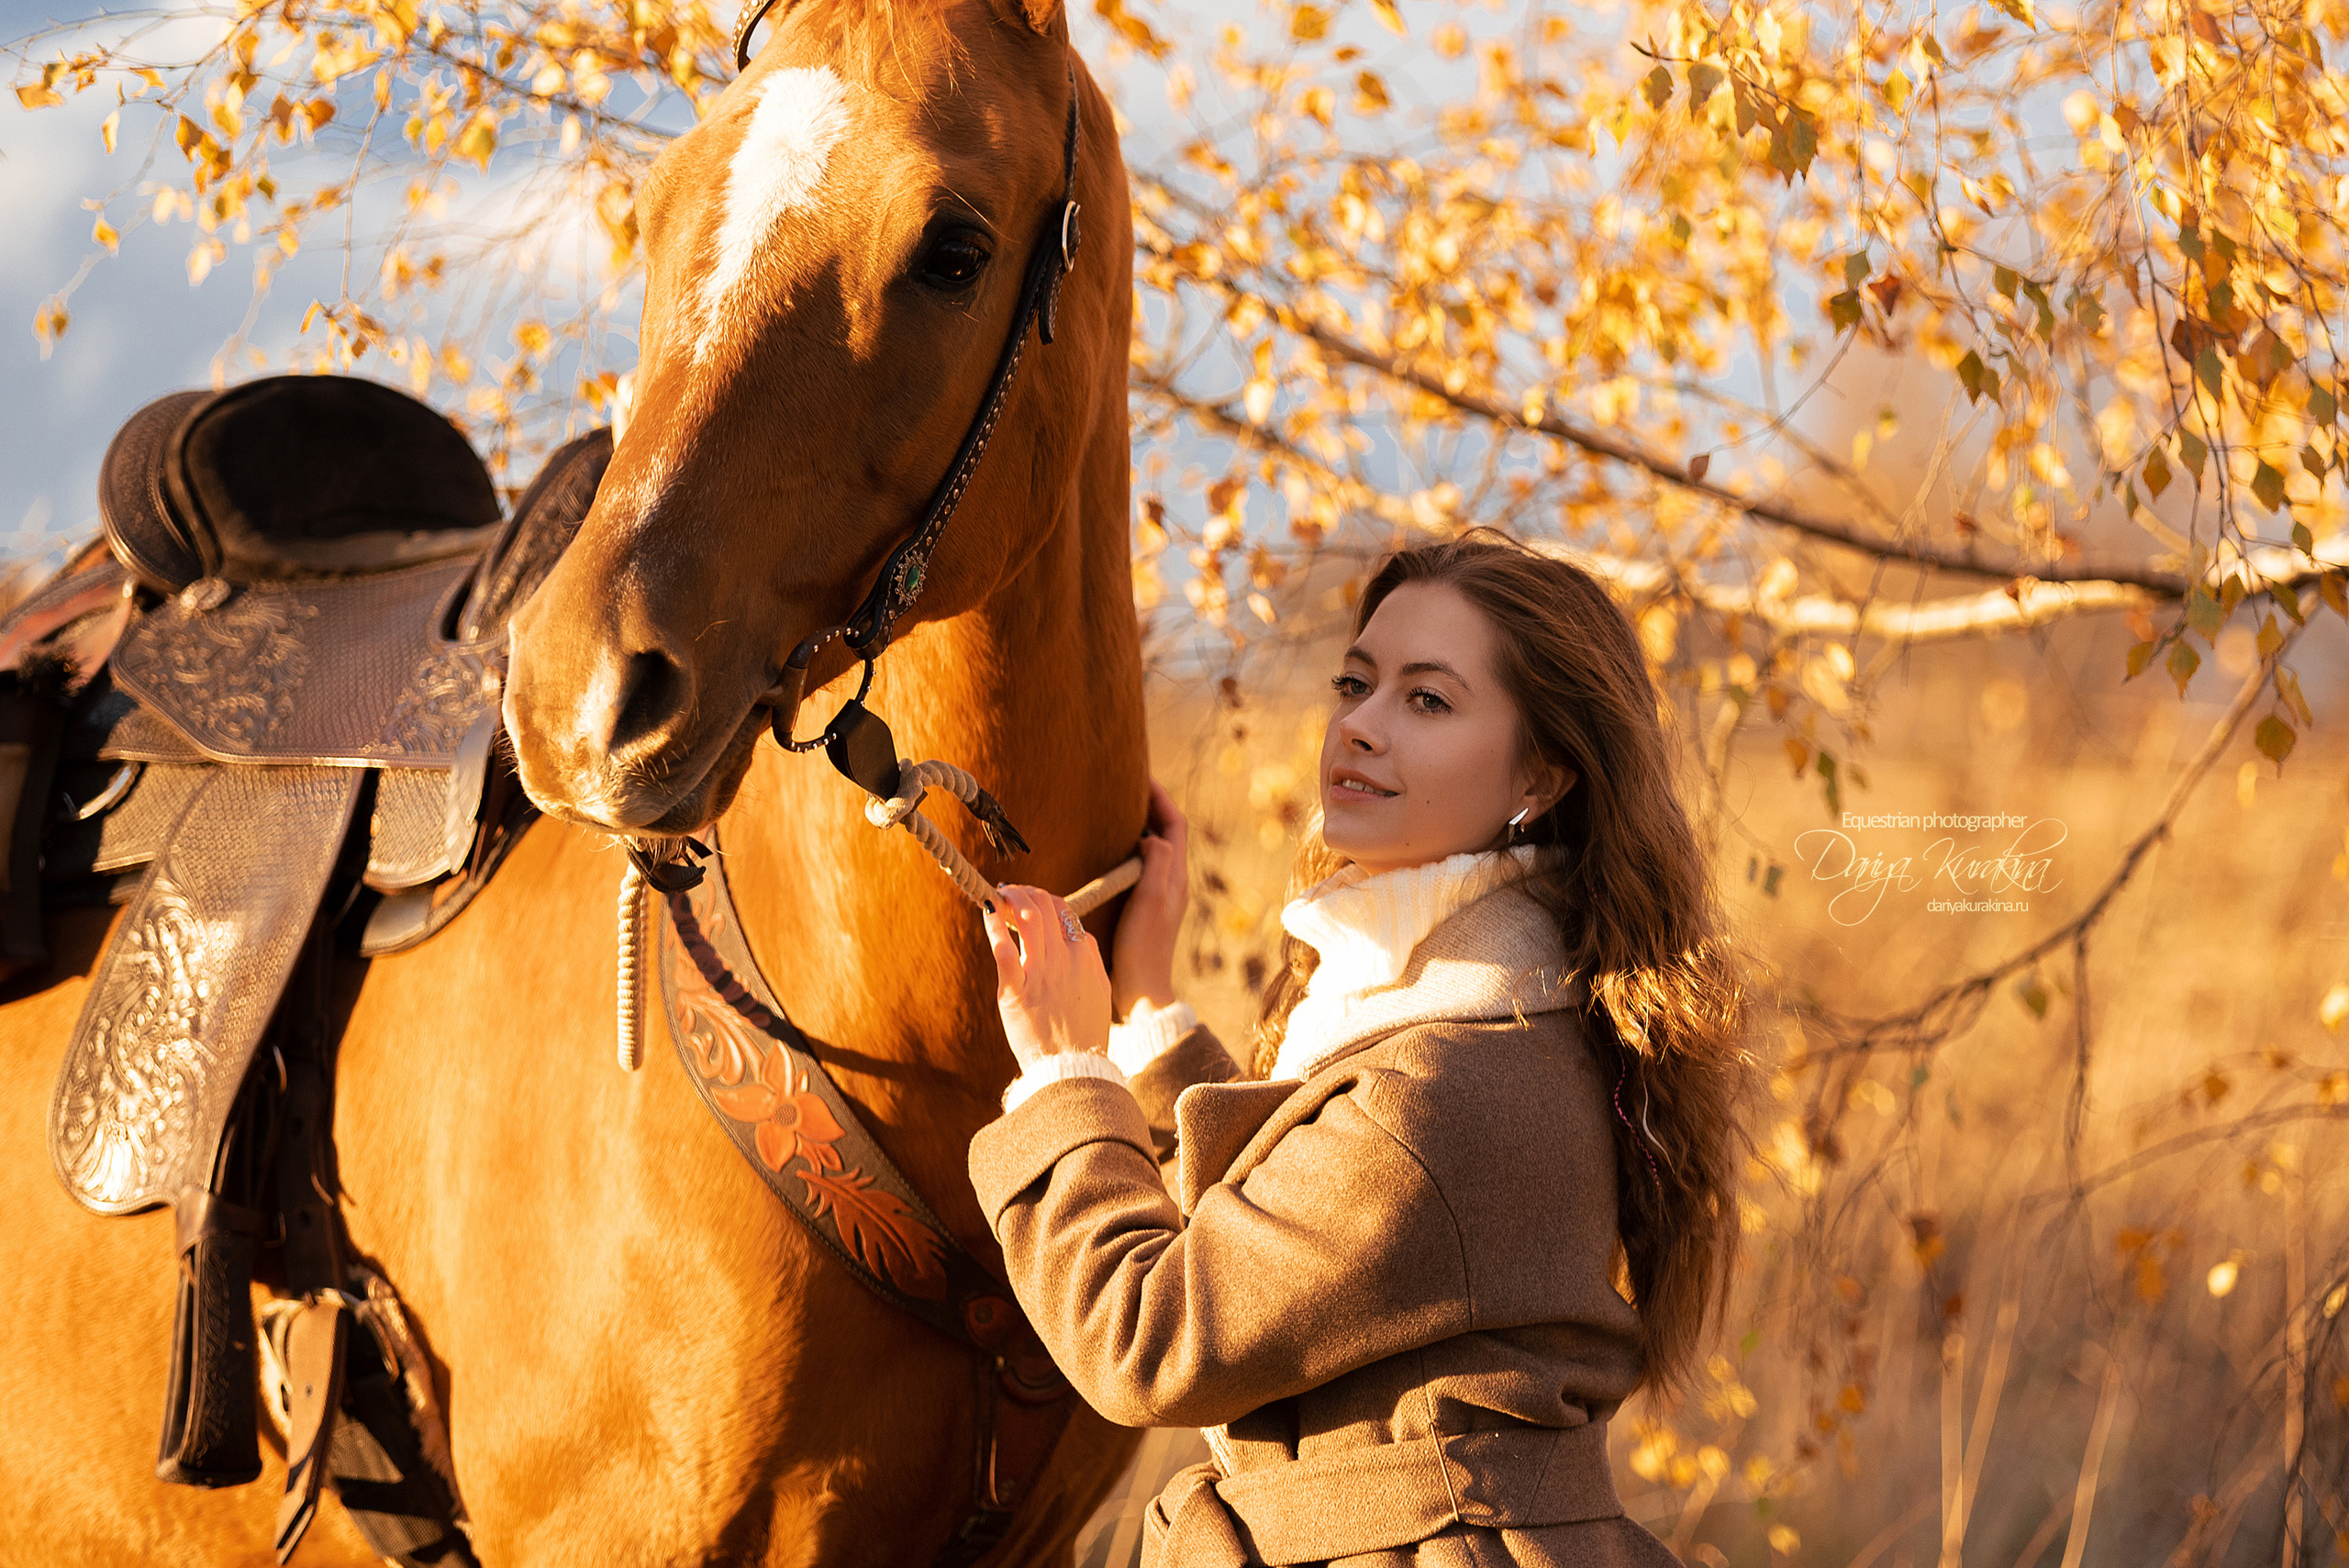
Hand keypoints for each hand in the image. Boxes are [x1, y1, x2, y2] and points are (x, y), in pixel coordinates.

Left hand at [985, 884, 1111, 1068]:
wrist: (1072, 1070)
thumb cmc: (1084, 1034)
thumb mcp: (1100, 992)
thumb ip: (1091, 960)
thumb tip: (1081, 935)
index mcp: (1085, 958)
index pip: (1065, 911)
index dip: (1046, 899)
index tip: (1032, 901)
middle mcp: (1065, 960)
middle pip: (1045, 906)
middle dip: (1025, 892)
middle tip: (1010, 892)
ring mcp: (1040, 974)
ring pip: (1027, 918)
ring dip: (1010, 898)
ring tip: (998, 896)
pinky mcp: (1015, 992)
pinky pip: (1003, 949)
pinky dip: (993, 924)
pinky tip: (987, 911)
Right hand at [1111, 777, 1188, 1018]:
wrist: (1141, 989)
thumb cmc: (1143, 946)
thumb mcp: (1150, 899)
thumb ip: (1155, 863)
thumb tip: (1153, 836)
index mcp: (1176, 877)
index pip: (1175, 825)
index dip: (1161, 799)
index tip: (1142, 777)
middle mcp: (1172, 883)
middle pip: (1168, 833)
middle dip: (1152, 807)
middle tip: (1128, 788)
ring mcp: (1159, 896)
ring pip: (1156, 849)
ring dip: (1142, 827)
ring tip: (1119, 811)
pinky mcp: (1145, 908)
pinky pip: (1142, 867)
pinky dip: (1131, 850)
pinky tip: (1111, 853)